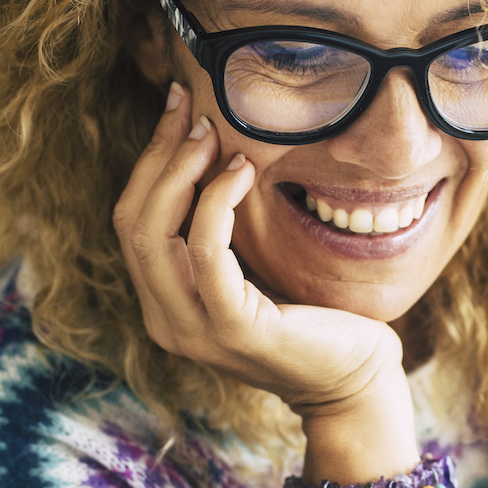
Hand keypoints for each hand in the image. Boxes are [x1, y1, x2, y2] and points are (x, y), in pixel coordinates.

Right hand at [112, 84, 402, 420]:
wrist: (355, 379)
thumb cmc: (315, 317)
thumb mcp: (254, 267)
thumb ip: (220, 231)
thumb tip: (209, 147)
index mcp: (165, 305)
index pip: (132, 222)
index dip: (149, 160)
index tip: (176, 108)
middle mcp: (167, 322)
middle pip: (133, 223)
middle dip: (157, 156)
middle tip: (191, 108)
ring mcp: (194, 330)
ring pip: (155, 235)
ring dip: (180, 173)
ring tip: (214, 134)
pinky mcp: (232, 329)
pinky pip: (205, 251)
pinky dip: (215, 203)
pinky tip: (240, 170)